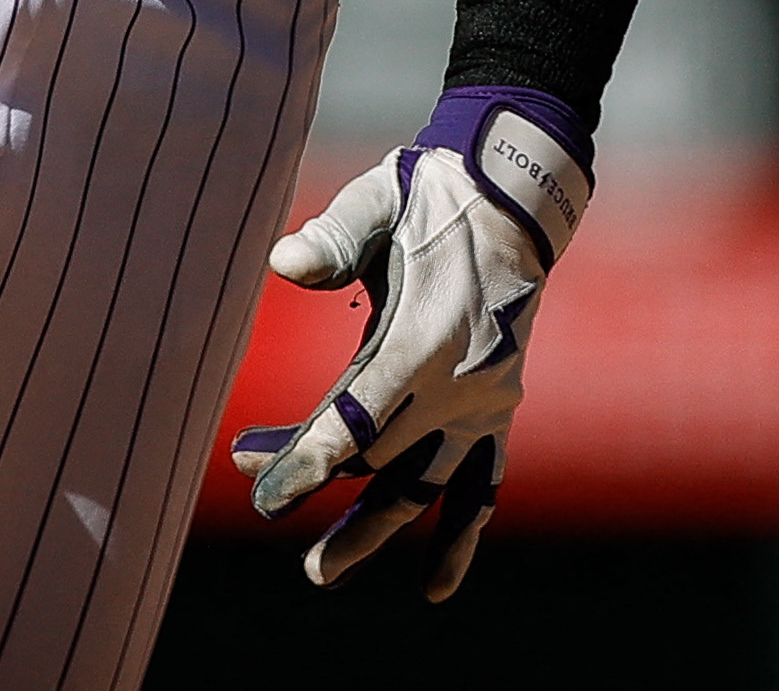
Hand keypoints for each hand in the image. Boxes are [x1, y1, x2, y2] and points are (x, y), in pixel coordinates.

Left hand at [231, 88, 591, 599]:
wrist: (516, 195)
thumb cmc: (433, 194)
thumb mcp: (380, 198)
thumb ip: (332, 234)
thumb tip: (281, 263)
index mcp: (425, 338)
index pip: (358, 421)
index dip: (307, 460)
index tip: (262, 487)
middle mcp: (460, 383)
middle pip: (383, 462)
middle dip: (324, 494)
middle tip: (275, 528)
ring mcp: (484, 402)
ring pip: (428, 487)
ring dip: (377, 532)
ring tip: (322, 571)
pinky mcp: (497, 407)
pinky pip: (483, 484)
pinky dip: (462, 535)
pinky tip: (436, 584)